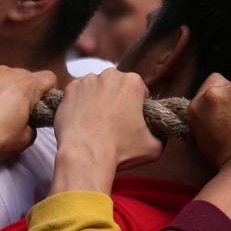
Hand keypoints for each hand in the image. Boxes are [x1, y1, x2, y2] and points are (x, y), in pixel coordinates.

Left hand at [0, 63, 57, 180]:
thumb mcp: (24, 141)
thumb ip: (32, 127)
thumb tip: (28, 124)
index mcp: (27, 87)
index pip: (48, 77)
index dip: (47, 90)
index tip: (40, 102)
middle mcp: (8, 74)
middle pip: (24, 75)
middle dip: (23, 90)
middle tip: (15, 110)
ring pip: (2, 72)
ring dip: (2, 85)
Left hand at [51, 70, 161, 193]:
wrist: (85, 155)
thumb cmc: (120, 151)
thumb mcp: (154, 147)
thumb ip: (161, 135)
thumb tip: (160, 133)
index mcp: (133, 82)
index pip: (139, 91)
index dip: (137, 106)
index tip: (131, 120)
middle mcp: (110, 75)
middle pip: (116, 86)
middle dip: (116, 100)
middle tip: (112, 122)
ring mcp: (87, 80)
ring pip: (96, 88)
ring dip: (97, 100)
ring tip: (95, 122)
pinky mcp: (69, 89)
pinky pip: (77, 93)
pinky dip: (79, 103)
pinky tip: (82, 120)